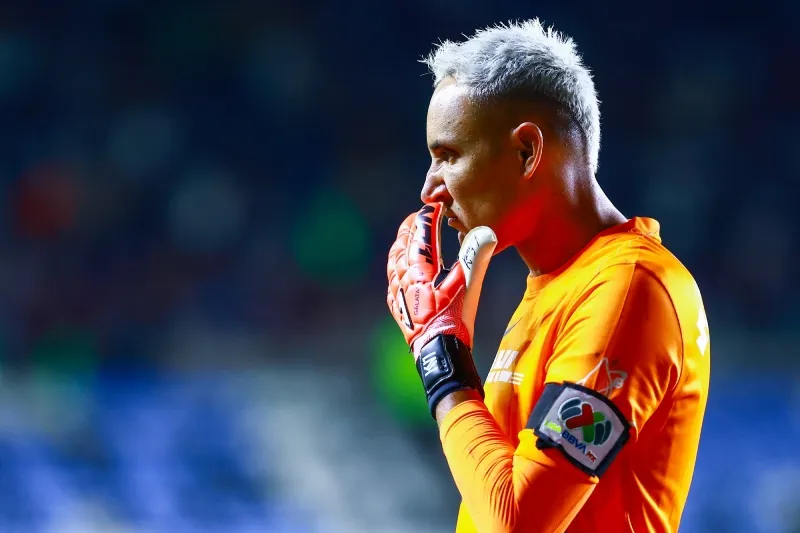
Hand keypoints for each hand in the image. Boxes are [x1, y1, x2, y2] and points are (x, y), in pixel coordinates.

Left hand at [386, 203, 497, 415]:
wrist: (439, 352)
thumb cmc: (454, 319)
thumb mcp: (468, 285)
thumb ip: (476, 255)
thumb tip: (486, 231)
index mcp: (418, 268)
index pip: (421, 233)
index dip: (428, 216)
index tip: (436, 205)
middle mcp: (402, 276)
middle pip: (403, 243)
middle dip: (412, 227)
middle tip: (420, 215)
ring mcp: (397, 292)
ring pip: (394, 259)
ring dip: (403, 244)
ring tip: (410, 235)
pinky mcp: (397, 305)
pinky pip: (392, 277)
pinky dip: (397, 263)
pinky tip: (402, 267)